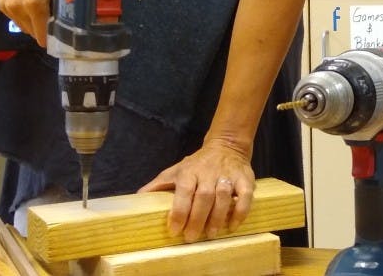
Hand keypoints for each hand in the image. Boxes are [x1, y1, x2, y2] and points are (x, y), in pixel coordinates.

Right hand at [0, 0, 57, 46]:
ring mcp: (4, 5)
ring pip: (21, 24)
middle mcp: (16, 8)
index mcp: (33, 4)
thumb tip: (77, 13)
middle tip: (56, 21)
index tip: (62, 38)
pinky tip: (29, 1)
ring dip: (32, 21)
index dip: (53, 39)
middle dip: (43, 29)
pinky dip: (21, 12)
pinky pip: (12, 14)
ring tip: (43, 10)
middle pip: (32, 32)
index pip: (42, 36)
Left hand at [139, 138, 254, 241]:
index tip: (175, 230)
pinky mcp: (245, 178)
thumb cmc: (197, 163)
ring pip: (224, 196)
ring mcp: (228, 175)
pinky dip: (240, 211)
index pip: (184, 191)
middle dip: (198, 218)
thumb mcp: (176, 170)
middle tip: (192, 237)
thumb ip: (159, 184)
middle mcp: (209, 172)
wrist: (226, 145)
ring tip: (212, 233)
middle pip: (204, 196)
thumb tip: (137, 198)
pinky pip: (245, 196)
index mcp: (190, 171)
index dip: (179, 211)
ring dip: (218, 217)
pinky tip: (233, 225)